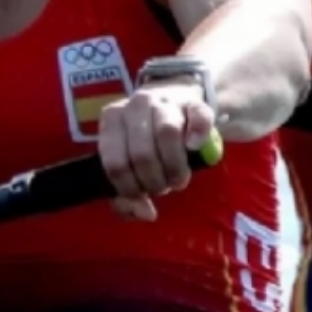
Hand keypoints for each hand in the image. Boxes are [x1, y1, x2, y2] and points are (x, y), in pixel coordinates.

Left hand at [98, 83, 214, 221]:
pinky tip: (194, 148)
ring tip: (177, 178)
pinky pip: (199, 119)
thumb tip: (146, 213)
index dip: (130, 188)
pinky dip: (198, 136)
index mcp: (112, 118)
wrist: (176, 98)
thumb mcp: (128, 158)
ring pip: (167, 135)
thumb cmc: (146, 136)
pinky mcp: (194, 101)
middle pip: (142, 154)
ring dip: (175, 169)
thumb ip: (127, 193)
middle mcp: (136, 104)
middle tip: (163, 187)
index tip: (142, 193)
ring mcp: (165, 100)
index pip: (115, 163)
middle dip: (155, 182)